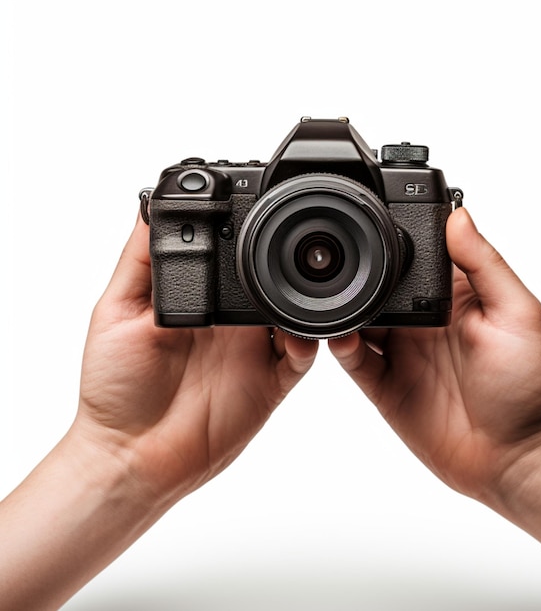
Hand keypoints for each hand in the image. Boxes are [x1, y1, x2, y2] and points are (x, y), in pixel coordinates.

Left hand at [75, 216, 318, 501]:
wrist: (131, 454)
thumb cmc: (116, 386)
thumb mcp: (116, 311)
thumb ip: (140, 261)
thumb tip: (149, 203)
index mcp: (201, 298)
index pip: (237, 256)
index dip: (251, 235)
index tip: (260, 210)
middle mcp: (231, 322)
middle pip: (273, 280)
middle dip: (289, 261)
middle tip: (297, 244)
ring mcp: (252, 353)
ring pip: (295, 315)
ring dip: (305, 300)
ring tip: (307, 285)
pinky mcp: (268, 384)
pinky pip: (301, 359)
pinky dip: (308, 344)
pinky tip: (297, 335)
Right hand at [328, 207, 540, 499]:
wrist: (514, 460)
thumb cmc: (527, 388)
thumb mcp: (517, 315)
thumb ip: (485, 264)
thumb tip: (459, 215)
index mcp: (453, 297)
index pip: (413, 258)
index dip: (392, 241)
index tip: (370, 222)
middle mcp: (421, 322)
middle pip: (377, 287)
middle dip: (355, 275)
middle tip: (337, 261)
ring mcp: (401, 354)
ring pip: (358, 322)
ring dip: (342, 311)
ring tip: (329, 298)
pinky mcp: (385, 385)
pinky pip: (355, 360)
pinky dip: (341, 347)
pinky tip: (340, 337)